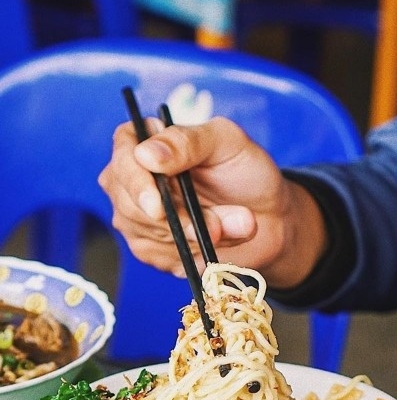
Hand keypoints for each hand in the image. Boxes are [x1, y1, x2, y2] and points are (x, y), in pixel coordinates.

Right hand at [98, 117, 326, 288]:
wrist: (269, 217)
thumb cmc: (246, 171)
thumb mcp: (227, 142)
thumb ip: (188, 141)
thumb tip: (146, 154)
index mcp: (145, 142)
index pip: (123, 158)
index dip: (136, 184)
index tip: (158, 206)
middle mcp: (133, 181)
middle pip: (131, 205)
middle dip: (178, 219)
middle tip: (217, 225)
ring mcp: (139, 218)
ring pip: (150, 235)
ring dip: (196, 236)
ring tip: (234, 225)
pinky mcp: (153, 249)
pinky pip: (164, 258)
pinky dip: (196, 253)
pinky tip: (219, 241)